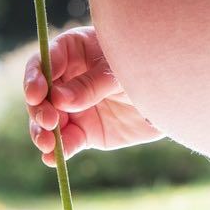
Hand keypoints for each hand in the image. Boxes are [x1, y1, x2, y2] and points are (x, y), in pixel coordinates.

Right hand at [24, 25, 165, 165]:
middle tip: (49, 119)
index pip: (45, 61)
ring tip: (47, 143)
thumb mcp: (121, 72)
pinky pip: (65, 142)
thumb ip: (92, 85)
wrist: (174, 98)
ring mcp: (74, 107)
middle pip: (40, 94)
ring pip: (47, 121)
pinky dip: (57, 151)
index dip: (36, 77)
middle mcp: (67, 80)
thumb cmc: (147, 69)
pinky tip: (52, 158)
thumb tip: (59, 99)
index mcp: (74, 52)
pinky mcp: (84, 131)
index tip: (38, 93)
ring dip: (41, 132)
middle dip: (38, 108)